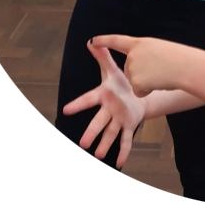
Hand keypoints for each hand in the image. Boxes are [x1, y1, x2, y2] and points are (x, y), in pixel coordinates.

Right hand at [63, 40, 146, 167]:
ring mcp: (118, 119)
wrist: (137, 94)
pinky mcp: (129, 125)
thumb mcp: (112, 70)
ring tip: (99, 155)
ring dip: (105, 144)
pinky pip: (126, 139)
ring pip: (110, 133)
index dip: (78, 105)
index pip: (89, 100)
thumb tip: (92, 41)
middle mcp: (108, 110)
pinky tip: (120, 163)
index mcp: (103, 95)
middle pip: (98, 121)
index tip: (66, 110)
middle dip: (91, 132)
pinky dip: (124, 151)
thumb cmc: (120, 83)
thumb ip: (103, 57)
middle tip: (83, 143)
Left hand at [92, 35, 199, 97]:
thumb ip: (144, 53)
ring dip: (146, 82)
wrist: (186, 66)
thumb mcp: (158, 48)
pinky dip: (147, 91)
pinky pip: (138, 91)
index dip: (104, 41)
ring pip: (134, 81)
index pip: (117, 41)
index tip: (92, 41)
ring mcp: (132, 68)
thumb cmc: (178, 57)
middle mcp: (132, 54)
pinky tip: (158, 83)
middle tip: (160, 68)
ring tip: (161, 74)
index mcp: (139, 42)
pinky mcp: (134, 82)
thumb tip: (138, 65)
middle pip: (130, 68)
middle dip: (142, 73)